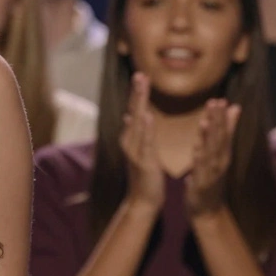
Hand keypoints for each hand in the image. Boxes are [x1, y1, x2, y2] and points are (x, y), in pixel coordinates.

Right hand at [120, 73, 163, 212]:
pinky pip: (144, 142)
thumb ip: (136, 132)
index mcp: (131, 138)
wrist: (143, 201)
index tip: (141, 75)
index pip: (134, 110)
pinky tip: (146, 115)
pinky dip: (144, 128)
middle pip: (133, 111)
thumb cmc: (145, 176)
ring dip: (140, 103)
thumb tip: (131, 115)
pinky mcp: (143, 161)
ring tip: (142, 86)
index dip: (137, 93)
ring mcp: (134, 151)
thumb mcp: (140, 150)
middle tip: (140, 73)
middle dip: (137, 92)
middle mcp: (129, 141)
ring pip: (137, 122)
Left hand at [186, 99, 239, 217]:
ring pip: (212, 151)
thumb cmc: (210, 181)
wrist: (207, 211)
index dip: (224, 117)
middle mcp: (220, 162)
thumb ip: (220, 139)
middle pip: (221, 138)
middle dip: (219, 120)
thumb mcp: (216, 158)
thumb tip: (228, 120)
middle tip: (217, 101)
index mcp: (221, 155)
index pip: (224, 133)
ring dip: (211, 135)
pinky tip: (197, 146)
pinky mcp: (203, 183)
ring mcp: (213, 172)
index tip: (222, 99)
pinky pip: (201, 168)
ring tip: (207, 118)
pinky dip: (200, 155)